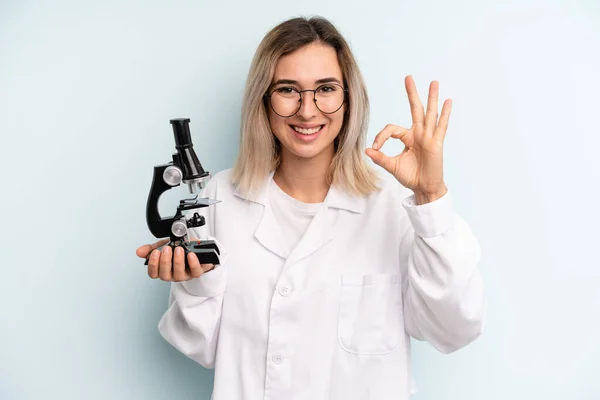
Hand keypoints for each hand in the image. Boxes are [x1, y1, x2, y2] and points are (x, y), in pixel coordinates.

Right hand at [136, 239, 214, 281]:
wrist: (195, 249)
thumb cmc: (178, 250)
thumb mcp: (163, 246)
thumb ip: (151, 249)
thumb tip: (139, 251)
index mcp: (163, 270)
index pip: (153, 274)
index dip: (153, 265)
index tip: (155, 253)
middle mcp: (173, 275)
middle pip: (165, 275)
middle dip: (165, 262)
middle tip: (167, 249)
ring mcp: (185, 275)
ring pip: (179, 275)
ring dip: (177, 261)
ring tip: (178, 249)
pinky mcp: (197, 272)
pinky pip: (195, 272)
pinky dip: (193, 263)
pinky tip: (190, 254)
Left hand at [365, 75, 449, 203]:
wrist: (424, 188)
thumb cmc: (410, 176)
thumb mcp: (392, 166)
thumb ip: (381, 158)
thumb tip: (367, 150)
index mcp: (407, 138)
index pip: (392, 129)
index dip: (381, 136)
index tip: (375, 147)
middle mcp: (418, 134)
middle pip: (415, 109)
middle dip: (411, 93)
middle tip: (408, 77)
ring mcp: (428, 137)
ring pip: (429, 114)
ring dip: (431, 98)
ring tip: (433, 82)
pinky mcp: (436, 143)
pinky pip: (441, 126)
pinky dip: (445, 114)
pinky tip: (448, 102)